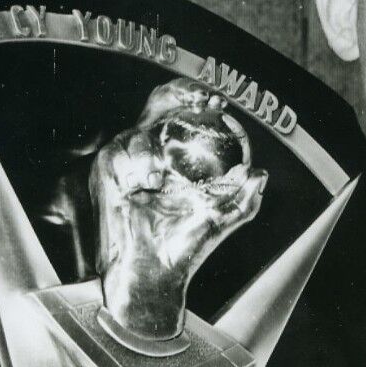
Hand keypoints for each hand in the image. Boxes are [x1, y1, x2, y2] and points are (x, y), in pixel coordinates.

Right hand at [91, 80, 265, 342]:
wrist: (154, 274)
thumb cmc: (184, 249)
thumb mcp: (223, 219)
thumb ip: (245, 198)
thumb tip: (260, 173)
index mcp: (171, 157)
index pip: (180, 113)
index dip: (196, 98)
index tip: (218, 103)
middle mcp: (147, 153)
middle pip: (158, 103)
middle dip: (178, 93)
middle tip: (202, 100)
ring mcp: (123, 161)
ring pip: (139, 130)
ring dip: (154, 148)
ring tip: (161, 178)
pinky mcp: (105, 174)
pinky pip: (121, 153)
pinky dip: (139, 165)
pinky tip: (151, 183)